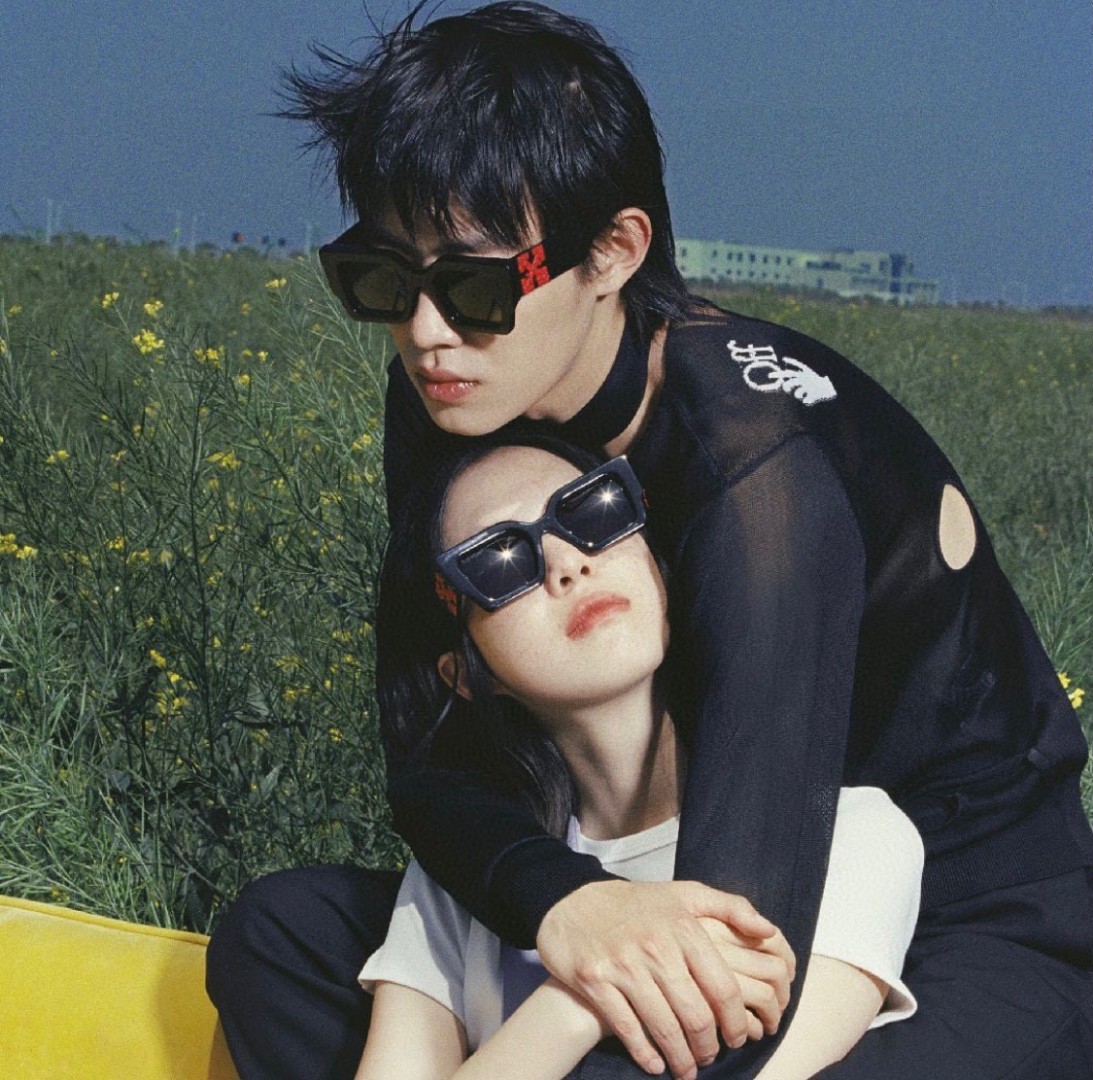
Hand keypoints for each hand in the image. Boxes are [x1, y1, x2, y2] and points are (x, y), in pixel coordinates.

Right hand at [535, 880, 789, 1079]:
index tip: (738, 1037)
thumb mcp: (684, 894)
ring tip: (687, 1069)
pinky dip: (646, 1054)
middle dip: (708, 1046)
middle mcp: (655, 947)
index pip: (724, 987)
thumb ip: (731, 907)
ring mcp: (624, 965)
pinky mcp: (596, 981)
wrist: (572, 903)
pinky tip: (656, 1064)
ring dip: (681, 1058)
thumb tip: (770, 931)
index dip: (736, 1022)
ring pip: (664, 1028)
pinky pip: (628, 1029)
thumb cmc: (637, 904)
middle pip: (696, 1015)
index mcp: (683, 927)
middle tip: (710, 1056)